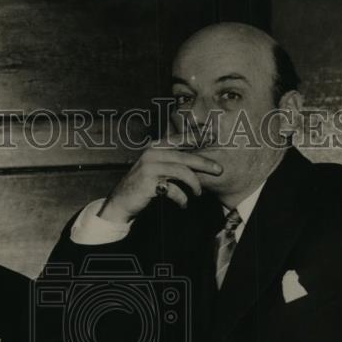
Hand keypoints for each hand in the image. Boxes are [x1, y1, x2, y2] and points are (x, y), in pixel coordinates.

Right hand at [99, 143, 222, 222]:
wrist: (121, 202)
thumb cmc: (143, 186)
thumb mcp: (157, 169)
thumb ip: (172, 162)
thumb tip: (198, 161)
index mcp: (155, 147)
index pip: (180, 139)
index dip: (198, 137)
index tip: (214, 137)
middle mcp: (152, 154)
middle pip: (185, 156)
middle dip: (204, 163)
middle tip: (219, 170)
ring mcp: (150, 167)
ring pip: (182, 171)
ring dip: (194, 184)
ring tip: (199, 193)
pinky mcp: (149, 182)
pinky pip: (174, 189)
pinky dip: (182, 198)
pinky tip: (184, 204)